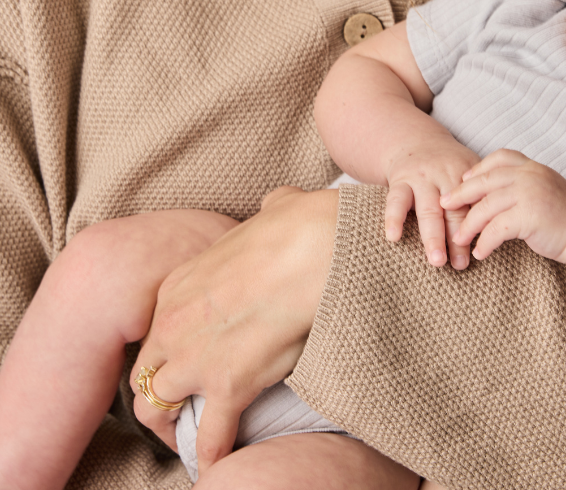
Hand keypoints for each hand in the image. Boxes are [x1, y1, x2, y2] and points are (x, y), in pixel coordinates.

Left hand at [131, 186, 337, 476]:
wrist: (320, 247)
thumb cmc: (304, 225)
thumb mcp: (275, 209)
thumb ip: (269, 212)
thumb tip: (281, 204)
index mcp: (180, 284)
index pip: (156, 333)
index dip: (171, 354)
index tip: (190, 365)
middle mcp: (175, 323)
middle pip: (144, 374)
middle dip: (161, 396)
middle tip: (186, 411)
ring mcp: (197, 356)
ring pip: (157, 407)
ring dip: (179, 426)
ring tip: (199, 438)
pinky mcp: (228, 384)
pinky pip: (210, 435)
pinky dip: (214, 453)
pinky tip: (222, 463)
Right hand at [384, 133, 479, 268]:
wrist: (416, 140)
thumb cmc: (449, 164)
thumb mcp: (470, 169)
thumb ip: (482, 195)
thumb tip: (499, 231)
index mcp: (466, 174)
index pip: (475, 204)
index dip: (480, 227)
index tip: (484, 250)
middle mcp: (445, 175)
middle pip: (454, 211)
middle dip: (458, 239)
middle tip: (462, 264)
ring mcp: (421, 178)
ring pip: (428, 210)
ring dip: (433, 236)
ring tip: (437, 261)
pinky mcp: (400, 181)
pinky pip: (395, 201)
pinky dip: (394, 218)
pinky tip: (394, 237)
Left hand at [442, 149, 565, 263]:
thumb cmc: (564, 215)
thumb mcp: (543, 189)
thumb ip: (521, 184)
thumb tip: (491, 191)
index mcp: (532, 167)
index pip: (499, 158)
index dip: (478, 169)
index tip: (463, 180)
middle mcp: (529, 176)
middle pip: (485, 181)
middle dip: (461, 194)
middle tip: (445, 205)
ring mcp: (529, 194)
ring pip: (486, 207)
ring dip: (469, 225)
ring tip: (459, 239)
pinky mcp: (530, 216)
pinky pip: (497, 229)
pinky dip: (485, 242)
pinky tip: (480, 253)